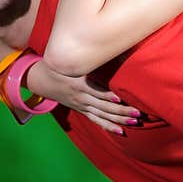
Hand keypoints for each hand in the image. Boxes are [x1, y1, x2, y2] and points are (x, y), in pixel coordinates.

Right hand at [26, 60, 140, 134]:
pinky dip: (108, 126)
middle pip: (103, 106)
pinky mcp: (82, 111)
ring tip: (134, 121)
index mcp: (79, 84)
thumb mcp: (73, 61)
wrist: (45, 81)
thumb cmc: (63, 66)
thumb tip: (112, 50)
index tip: (120, 98)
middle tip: (138, 112)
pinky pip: (96, 120)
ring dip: (119, 119)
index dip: (107, 96)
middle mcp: (81, 97)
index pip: (96, 91)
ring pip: (102, 115)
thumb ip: (91, 58)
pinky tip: (120, 131)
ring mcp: (82, 106)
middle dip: (121, 110)